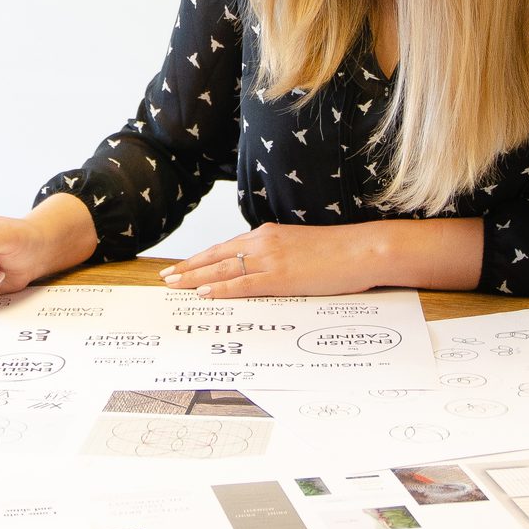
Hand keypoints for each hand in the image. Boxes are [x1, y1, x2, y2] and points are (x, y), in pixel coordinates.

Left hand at [158, 218, 483, 297]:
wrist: (363, 248)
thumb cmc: (338, 250)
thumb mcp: (300, 246)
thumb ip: (278, 254)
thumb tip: (263, 268)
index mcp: (267, 234)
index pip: (225, 247)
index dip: (202, 258)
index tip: (184, 265)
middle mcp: (263, 242)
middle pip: (216, 256)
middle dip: (188, 267)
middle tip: (166, 276)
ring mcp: (270, 259)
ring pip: (221, 269)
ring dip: (194, 278)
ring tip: (173, 285)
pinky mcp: (280, 276)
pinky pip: (242, 284)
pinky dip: (220, 289)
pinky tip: (204, 294)